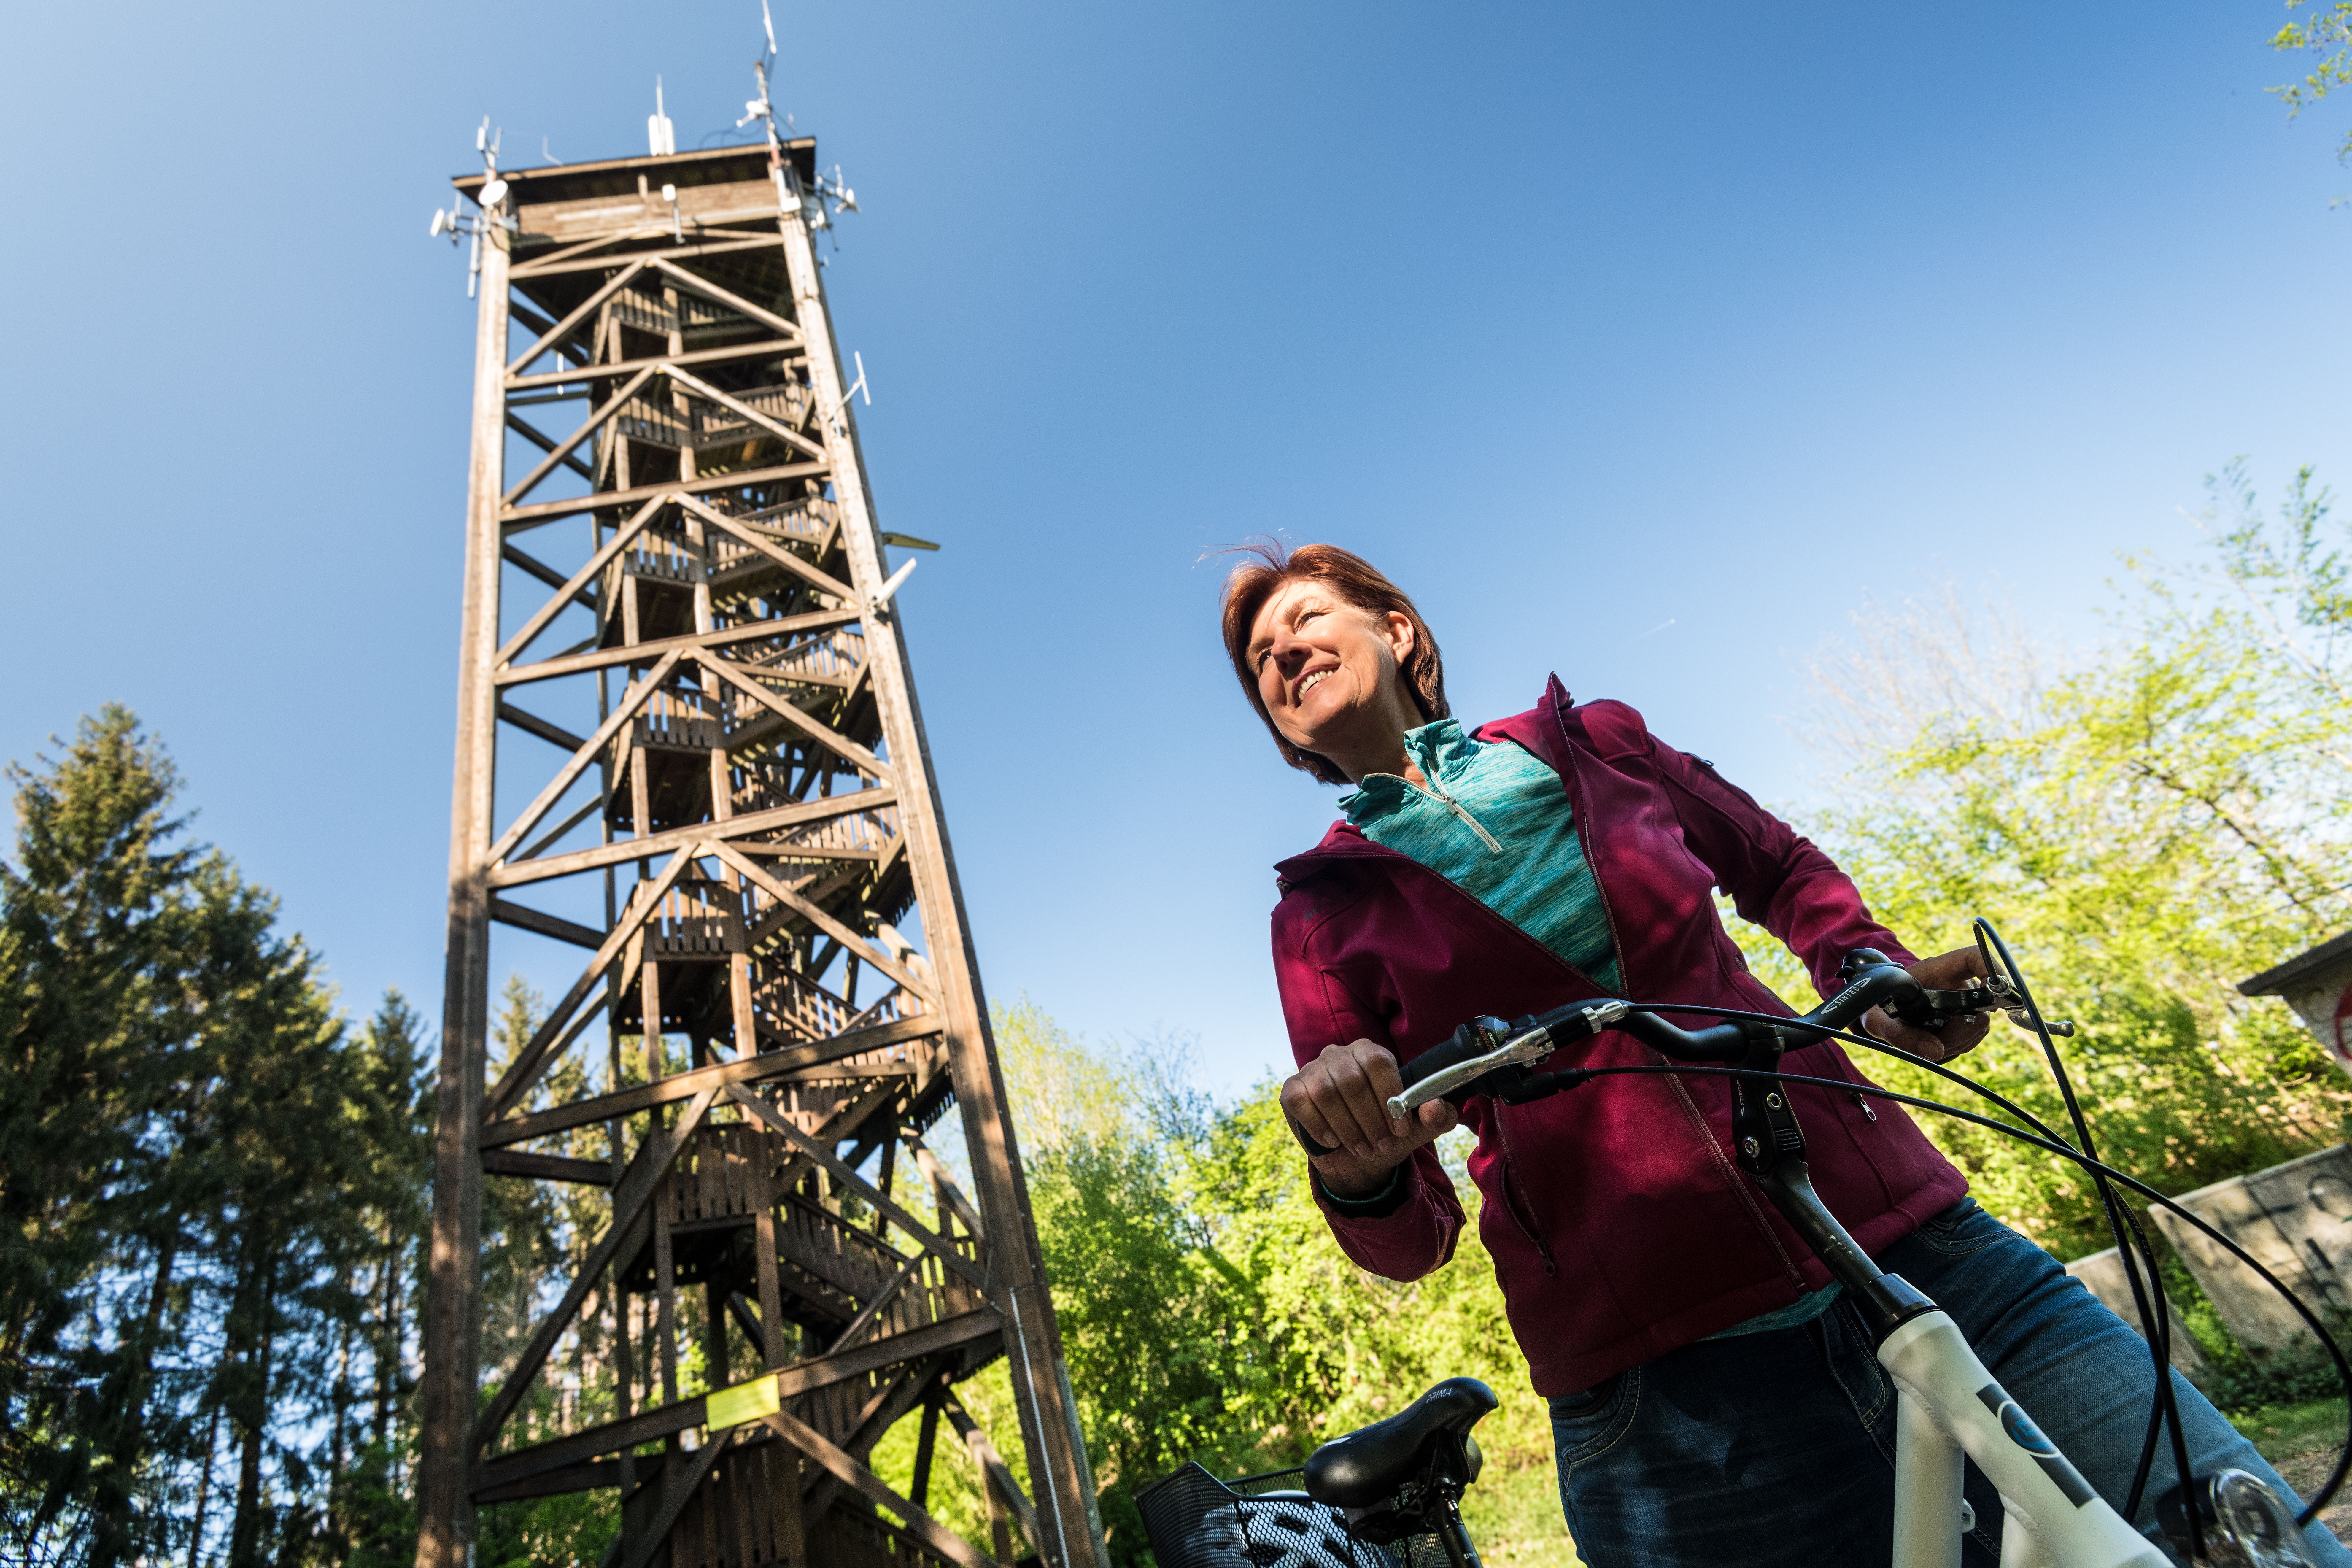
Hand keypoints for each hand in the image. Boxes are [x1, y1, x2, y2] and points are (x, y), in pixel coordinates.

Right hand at [1279, 1039, 1460, 1197]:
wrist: (1353, 1160)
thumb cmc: (1385, 1134)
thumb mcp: (1416, 1130)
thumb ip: (1436, 1117)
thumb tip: (1434, 1105)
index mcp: (1370, 1053)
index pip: (1378, 1062)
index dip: (1390, 1095)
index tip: (1400, 1128)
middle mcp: (1339, 1054)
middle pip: (1351, 1080)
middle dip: (1370, 1119)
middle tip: (1381, 1144)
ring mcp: (1312, 1069)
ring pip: (1325, 1092)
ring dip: (1346, 1127)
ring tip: (1361, 1147)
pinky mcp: (1291, 1089)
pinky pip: (1300, 1102)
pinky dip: (1319, 1126)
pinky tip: (1334, 1141)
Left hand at [1863, 946, 1992, 1063]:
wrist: (1881, 1011)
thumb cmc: (1880, 1006)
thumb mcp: (1878, 1019)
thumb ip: (1899, 1034)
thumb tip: (1934, 1051)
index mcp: (1936, 970)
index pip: (1972, 957)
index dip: (1989, 967)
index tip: (1990, 990)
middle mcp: (1955, 984)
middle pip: (1982, 1003)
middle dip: (1962, 1028)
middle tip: (1937, 1040)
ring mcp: (1964, 1002)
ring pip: (1980, 1024)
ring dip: (1958, 1040)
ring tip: (1930, 1041)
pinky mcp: (1965, 1019)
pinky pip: (1975, 1036)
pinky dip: (1959, 1045)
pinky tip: (1938, 1044)